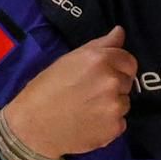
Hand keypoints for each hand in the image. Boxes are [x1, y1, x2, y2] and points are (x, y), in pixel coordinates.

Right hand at [0, 29, 131, 159]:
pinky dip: (108, 124)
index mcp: (99, 60)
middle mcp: (111, 81)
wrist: (32, 127)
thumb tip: (120, 32)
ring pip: (124, 103)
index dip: (117, 67)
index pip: (129, 60)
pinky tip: (89, 124)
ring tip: (87, 110)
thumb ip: (99, 45)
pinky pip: (120, 122)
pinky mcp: (115, 127)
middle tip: (89, 94)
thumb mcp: (68, 60)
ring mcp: (115, 106)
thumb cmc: (45, 90)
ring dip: (111, 106)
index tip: (101, 76)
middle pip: (127, 81)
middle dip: (113, 86)